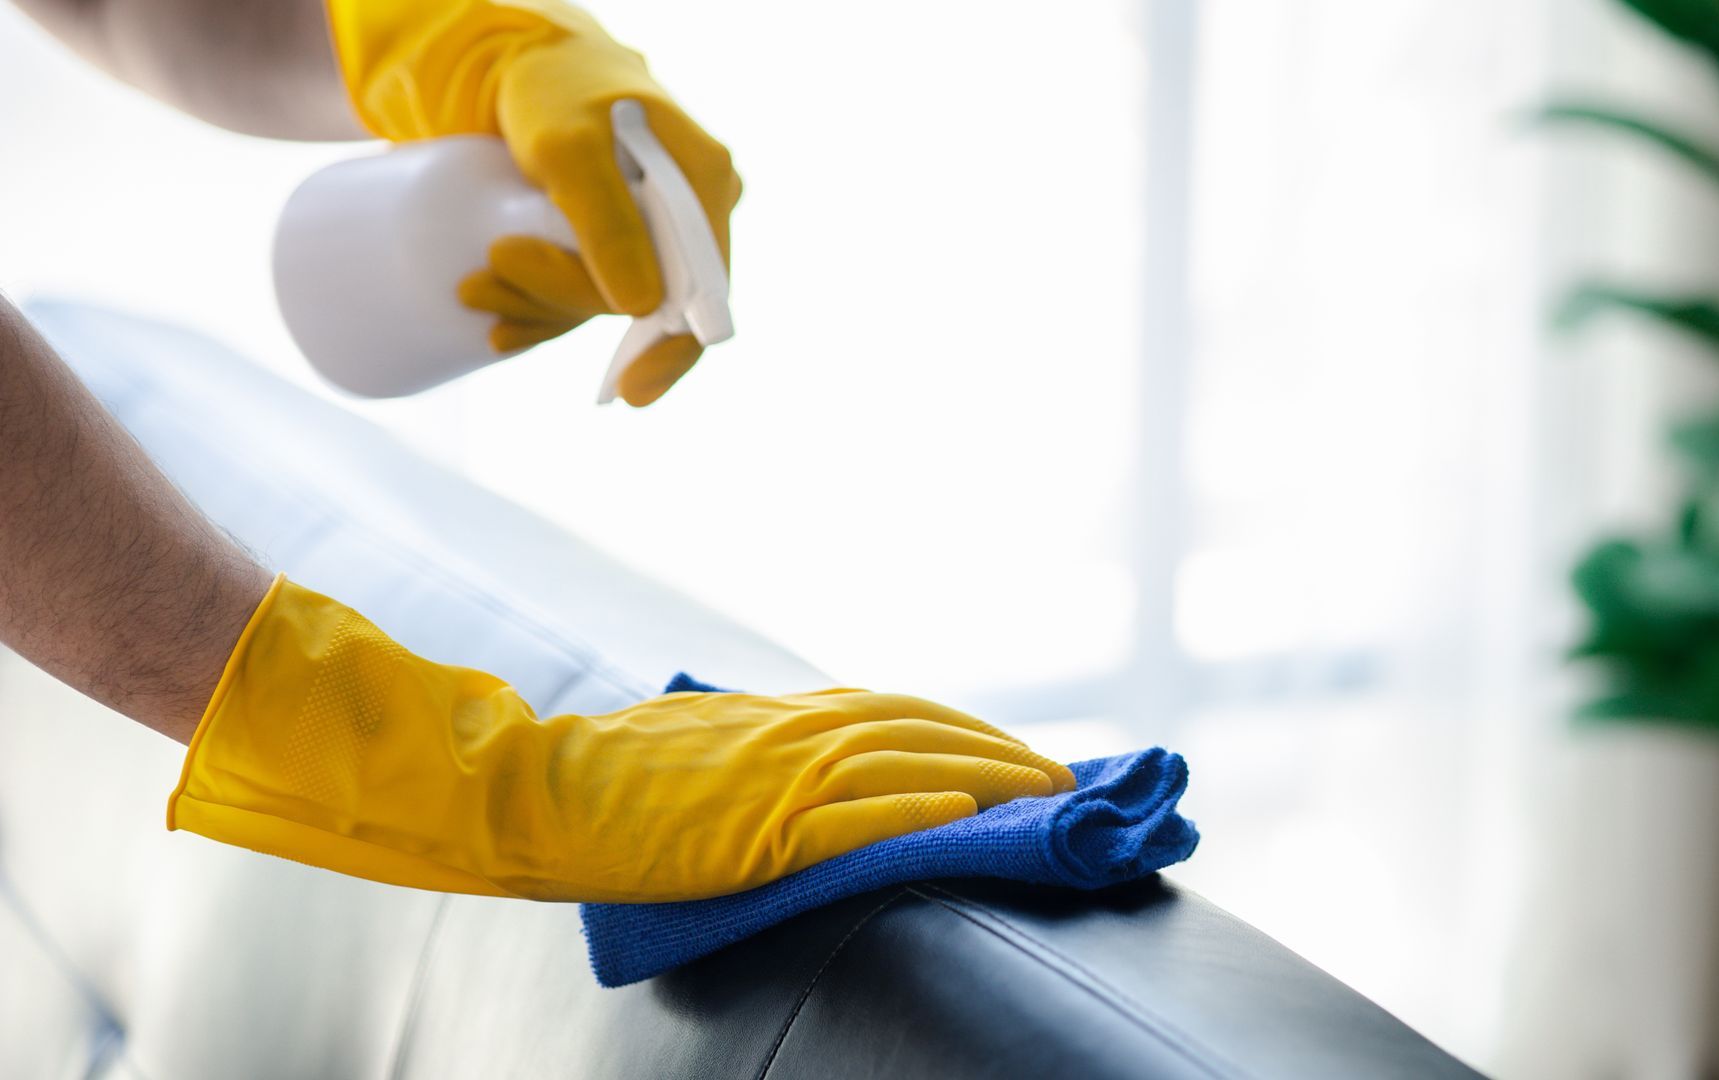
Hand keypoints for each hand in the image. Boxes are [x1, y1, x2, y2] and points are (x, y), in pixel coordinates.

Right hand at [170, 578, 1074, 902]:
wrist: (537, 790)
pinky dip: (909, 811)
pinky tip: (959, 816)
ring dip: (983, 775)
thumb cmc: (614, 773)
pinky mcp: (751, 830)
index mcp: (781, 714)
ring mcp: (773, 779)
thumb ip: (771, 741)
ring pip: (902, 764)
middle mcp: (791, 733)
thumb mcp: (707, 739)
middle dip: (1001, 750)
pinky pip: (846, 818)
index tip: (1021, 752)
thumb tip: (827, 753)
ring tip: (1044, 796)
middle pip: (920, 730)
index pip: (899, 711)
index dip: (968, 728)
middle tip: (1066, 778)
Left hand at [329, 0, 740, 404]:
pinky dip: (541, 312)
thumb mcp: (568, 148)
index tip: (630, 393)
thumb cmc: (551, 87)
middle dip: (560, 305)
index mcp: (705, 185)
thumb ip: (605, 221)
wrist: (519, 59)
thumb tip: (641, 309)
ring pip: (606, 302)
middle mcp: (688, 213)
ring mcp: (650, 229)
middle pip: (644, 300)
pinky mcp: (611, 239)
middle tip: (484, 286)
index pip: (706, 290)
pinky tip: (502, 329)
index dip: (672, 351)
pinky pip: (587, 294)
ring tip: (475, 291)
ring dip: (539, 310)